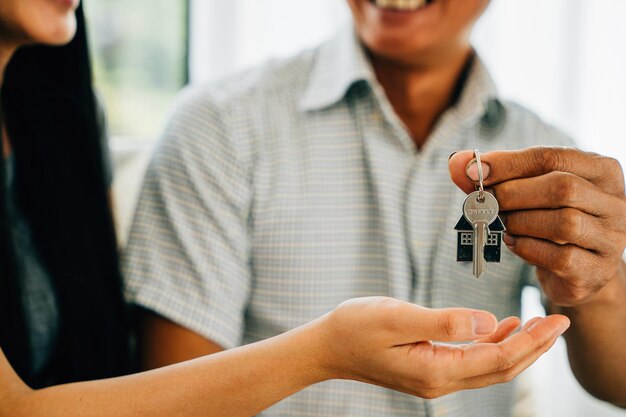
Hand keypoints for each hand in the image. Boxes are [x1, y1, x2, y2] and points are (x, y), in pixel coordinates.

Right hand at [316, 297, 568, 398]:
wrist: (327, 347)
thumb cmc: (354, 327)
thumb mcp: (396, 317)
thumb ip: (444, 321)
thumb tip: (487, 322)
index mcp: (435, 369)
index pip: (498, 360)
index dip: (532, 341)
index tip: (556, 320)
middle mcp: (440, 381)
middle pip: (501, 369)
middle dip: (534, 346)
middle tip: (559, 321)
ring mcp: (435, 378)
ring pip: (489, 367)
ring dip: (517, 346)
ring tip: (539, 322)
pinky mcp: (429, 369)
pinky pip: (472, 362)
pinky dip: (493, 345)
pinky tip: (501, 328)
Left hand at [449, 147, 625, 305]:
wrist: (575, 268)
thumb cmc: (547, 218)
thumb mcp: (526, 190)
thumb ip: (494, 175)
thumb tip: (457, 163)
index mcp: (602, 171)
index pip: (553, 157)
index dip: (508, 163)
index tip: (472, 171)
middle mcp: (616, 203)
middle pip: (562, 187)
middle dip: (513, 194)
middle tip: (485, 202)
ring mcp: (611, 239)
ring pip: (563, 223)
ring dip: (519, 222)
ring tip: (501, 223)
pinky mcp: (597, 271)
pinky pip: (559, 257)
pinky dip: (527, 248)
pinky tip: (514, 243)